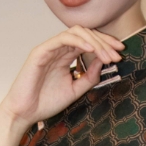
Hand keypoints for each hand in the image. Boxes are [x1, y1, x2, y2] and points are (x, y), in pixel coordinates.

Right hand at [0, 27, 123, 128]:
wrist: (25, 113)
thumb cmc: (45, 102)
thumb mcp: (75, 90)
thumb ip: (89, 76)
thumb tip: (103, 61)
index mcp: (66, 56)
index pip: (89, 42)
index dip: (106, 45)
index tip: (120, 54)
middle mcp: (58, 49)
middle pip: (86, 34)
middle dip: (104, 42)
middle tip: (118, 54)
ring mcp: (49, 49)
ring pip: (76, 33)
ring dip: (95, 41)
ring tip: (107, 54)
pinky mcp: (40, 52)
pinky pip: (62, 39)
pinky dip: (78, 41)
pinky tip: (91, 49)